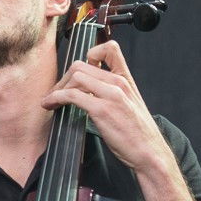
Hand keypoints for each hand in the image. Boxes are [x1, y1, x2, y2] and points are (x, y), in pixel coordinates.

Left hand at [41, 40, 172, 175]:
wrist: (149, 152)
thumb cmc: (137, 133)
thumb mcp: (129, 103)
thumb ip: (113, 91)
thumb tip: (90, 88)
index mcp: (126, 79)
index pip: (110, 48)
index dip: (89, 54)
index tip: (78, 72)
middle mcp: (119, 82)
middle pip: (81, 65)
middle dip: (63, 78)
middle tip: (56, 92)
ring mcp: (111, 95)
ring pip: (75, 76)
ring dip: (57, 89)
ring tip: (51, 101)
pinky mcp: (102, 110)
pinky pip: (71, 95)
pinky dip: (55, 98)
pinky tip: (51, 105)